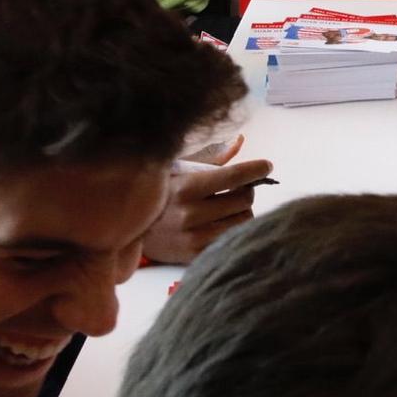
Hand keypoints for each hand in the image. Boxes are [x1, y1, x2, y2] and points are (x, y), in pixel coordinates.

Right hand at [141, 153, 267, 263]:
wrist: (130, 231)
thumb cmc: (160, 194)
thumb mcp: (179, 170)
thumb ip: (212, 158)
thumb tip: (241, 141)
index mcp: (185, 187)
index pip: (233, 176)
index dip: (255, 169)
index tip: (266, 166)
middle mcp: (190, 213)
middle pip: (245, 199)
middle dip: (247, 190)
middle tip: (239, 188)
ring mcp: (194, 237)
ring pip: (244, 220)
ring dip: (242, 211)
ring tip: (227, 207)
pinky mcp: (196, 255)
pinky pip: (233, 239)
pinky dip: (233, 229)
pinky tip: (221, 223)